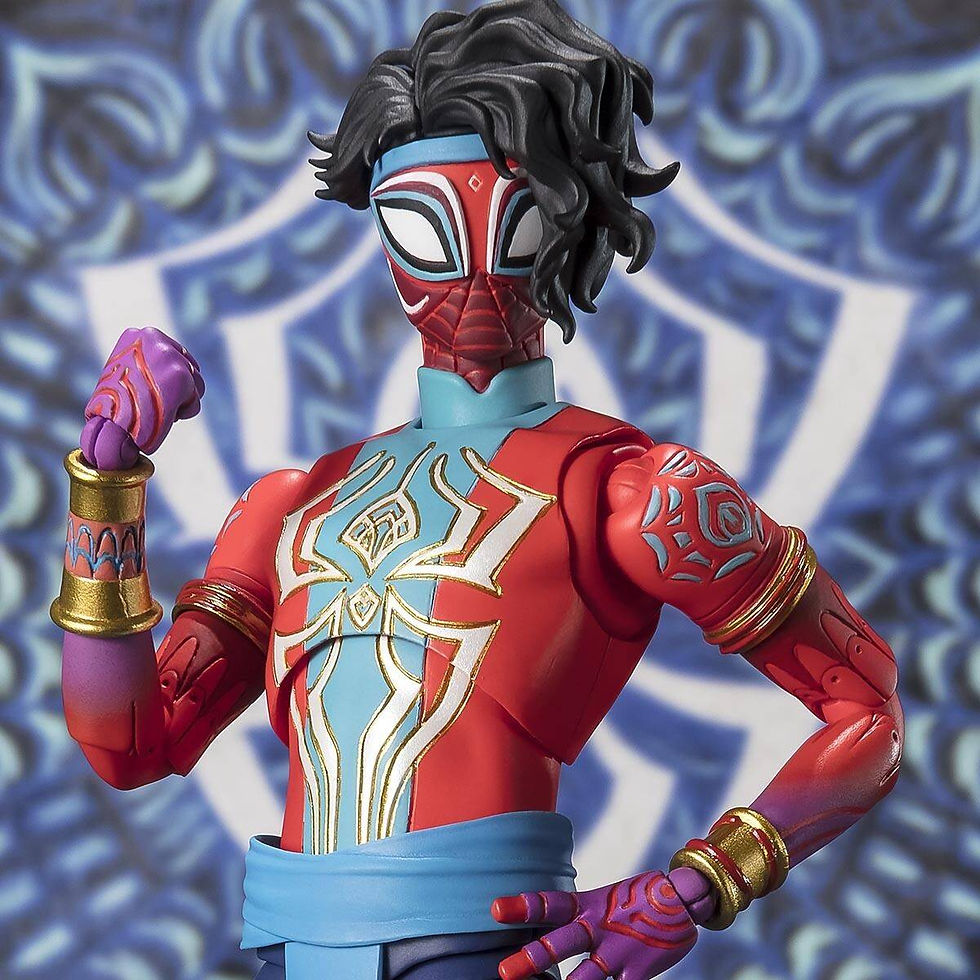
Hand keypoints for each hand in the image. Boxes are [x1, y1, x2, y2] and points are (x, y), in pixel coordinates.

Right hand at [80, 327, 204, 468]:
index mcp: (139, 334)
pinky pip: (195, 401)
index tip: (156, 390)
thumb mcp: (127, 372)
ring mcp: (169, 355)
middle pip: (188, 366)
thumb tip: (169, 363)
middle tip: (156, 402)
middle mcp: (154, 338)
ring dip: (181, 402)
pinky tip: (163, 416)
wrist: (109, 427)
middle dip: (179, 389)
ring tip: (156, 408)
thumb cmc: (114, 408)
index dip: (168, 376)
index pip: (173, 352)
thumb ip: (148, 362)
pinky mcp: (182, 376)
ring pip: (196, 384)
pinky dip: (184, 413)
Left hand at [492, 868, 713, 979]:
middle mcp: (598, 928)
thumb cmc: (636, 900)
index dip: (522, 907)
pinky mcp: (636, 973)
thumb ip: (578, 916)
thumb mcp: (603, 899)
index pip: (549, 905)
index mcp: (588, 906)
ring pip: (585, 977)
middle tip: (504, 972)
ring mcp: (617, 952)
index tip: (495, 909)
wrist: (682, 898)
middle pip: (559, 944)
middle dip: (531, 959)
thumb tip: (546, 924)